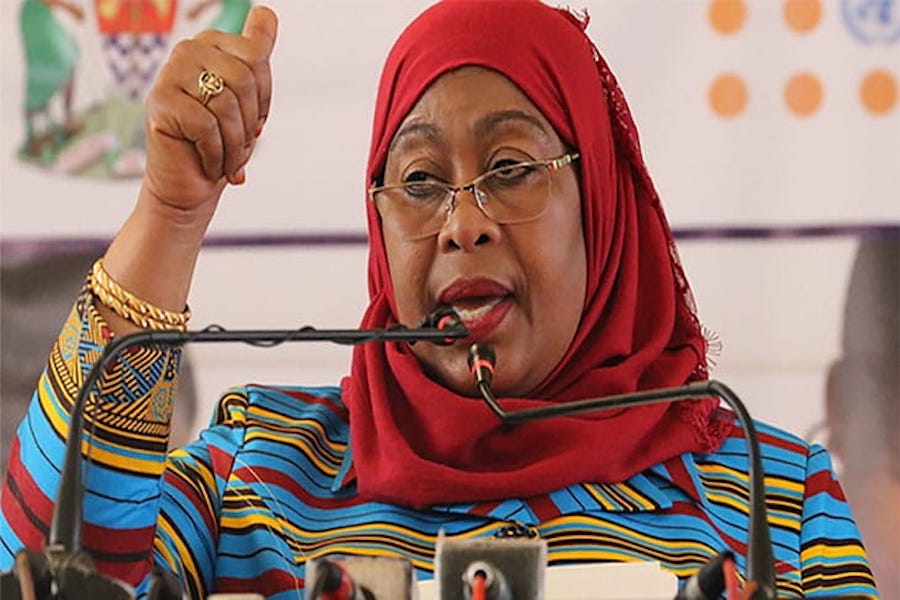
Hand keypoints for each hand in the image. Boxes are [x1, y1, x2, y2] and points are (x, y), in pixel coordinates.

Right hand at [142, 6, 277, 220]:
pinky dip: (217, 154)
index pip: (257, 56)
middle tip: (239, 147)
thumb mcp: (247, 98)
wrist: (189, 186)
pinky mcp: (159, 104)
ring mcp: (169, 75)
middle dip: (250, 123)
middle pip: (245, 79)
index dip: (263, 97)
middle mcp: (187, 50)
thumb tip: (265, 11)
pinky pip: (207, 126)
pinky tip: (209, 163)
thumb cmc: (220, 143)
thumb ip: (256, 52)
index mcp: (212, 43)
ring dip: (235, 144)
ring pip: (227, 105)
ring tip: (226, 160)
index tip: (253, 121)